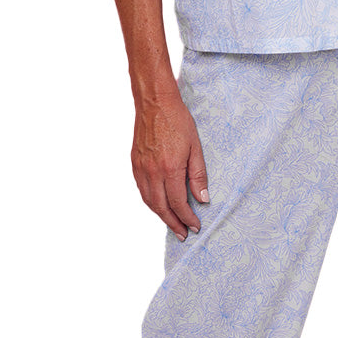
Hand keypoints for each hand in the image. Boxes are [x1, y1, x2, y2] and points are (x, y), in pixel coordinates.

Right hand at [131, 86, 209, 239]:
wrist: (154, 103)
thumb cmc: (178, 121)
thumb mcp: (196, 147)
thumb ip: (198, 175)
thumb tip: (202, 199)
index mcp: (170, 168)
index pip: (178, 202)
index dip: (187, 217)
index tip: (195, 226)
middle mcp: (152, 171)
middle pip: (161, 207)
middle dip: (173, 223)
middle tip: (183, 234)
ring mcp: (141, 168)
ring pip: (149, 201)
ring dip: (161, 216)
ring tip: (172, 224)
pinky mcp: (135, 163)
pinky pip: (142, 190)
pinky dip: (150, 202)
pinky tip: (158, 205)